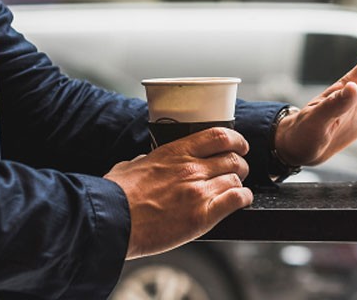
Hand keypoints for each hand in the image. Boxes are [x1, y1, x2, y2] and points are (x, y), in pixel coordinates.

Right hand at [103, 128, 252, 258]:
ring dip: (239, 183)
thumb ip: (142, 162)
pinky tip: (241, 201)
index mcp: (175, 152)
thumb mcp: (128, 167)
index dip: (235, 139)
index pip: (218, 135)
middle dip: (239, 164)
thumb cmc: (116, 196)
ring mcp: (199, 191)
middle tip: (238, 170)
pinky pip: (237, 199)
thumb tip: (142, 163)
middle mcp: (191, 168)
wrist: (112, 220)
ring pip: (236, 179)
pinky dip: (243, 199)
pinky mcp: (203, 215)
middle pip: (233, 158)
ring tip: (236, 189)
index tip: (239, 145)